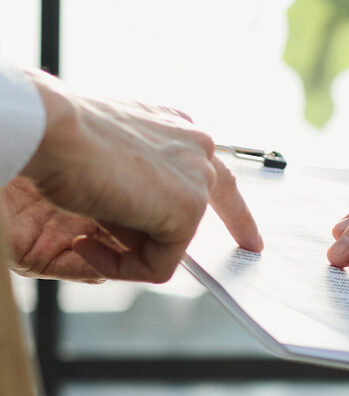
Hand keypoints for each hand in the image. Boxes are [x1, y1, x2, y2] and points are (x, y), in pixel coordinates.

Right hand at [17, 70, 262, 282]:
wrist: (48, 128)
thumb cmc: (59, 138)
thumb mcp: (107, 162)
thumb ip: (137, 190)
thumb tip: (144, 235)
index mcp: (178, 129)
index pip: (217, 172)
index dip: (234, 210)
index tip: (252, 238)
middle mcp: (196, 145)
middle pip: (220, 200)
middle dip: (236, 228)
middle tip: (253, 249)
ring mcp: (197, 176)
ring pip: (174, 238)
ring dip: (128, 248)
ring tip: (85, 231)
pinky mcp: (188, 209)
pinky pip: (159, 266)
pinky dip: (122, 267)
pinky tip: (87, 245)